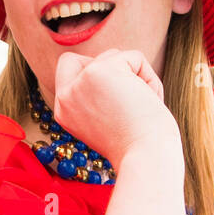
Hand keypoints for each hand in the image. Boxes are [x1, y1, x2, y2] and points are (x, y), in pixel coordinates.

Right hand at [52, 49, 177, 162]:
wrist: (147, 157)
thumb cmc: (137, 145)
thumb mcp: (105, 120)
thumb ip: (98, 95)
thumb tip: (113, 63)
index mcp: (64, 111)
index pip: (68, 69)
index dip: (93, 74)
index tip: (114, 98)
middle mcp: (66, 97)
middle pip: (84, 58)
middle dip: (110, 69)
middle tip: (127, 95)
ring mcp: (80, 83)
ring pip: (113, 56)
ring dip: (136, 76)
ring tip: (142, 105)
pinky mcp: (99, 71)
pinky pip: (133, 57)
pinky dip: (149, 76)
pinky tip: (149, 99)